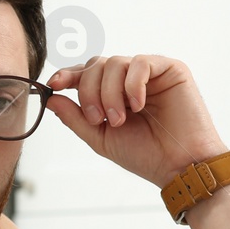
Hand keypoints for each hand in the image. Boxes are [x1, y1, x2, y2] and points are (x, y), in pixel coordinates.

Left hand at [45, 54, 228, 185]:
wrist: (179, 166)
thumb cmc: (145, 155)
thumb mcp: (100, 138)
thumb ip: (75, 117)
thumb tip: (50, 97)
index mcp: (113, 93)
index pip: (85, 73)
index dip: (67, 75)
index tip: (53, 85)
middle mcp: (130, 79)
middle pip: (95, 65)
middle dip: (89, 91)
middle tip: (98, 119)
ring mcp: (150, 72)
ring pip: (114, 62)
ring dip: (110, 93)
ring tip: (120, 119)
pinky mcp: (171, 69)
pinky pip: (140, 63)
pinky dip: (133, 85)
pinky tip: (139, 105)